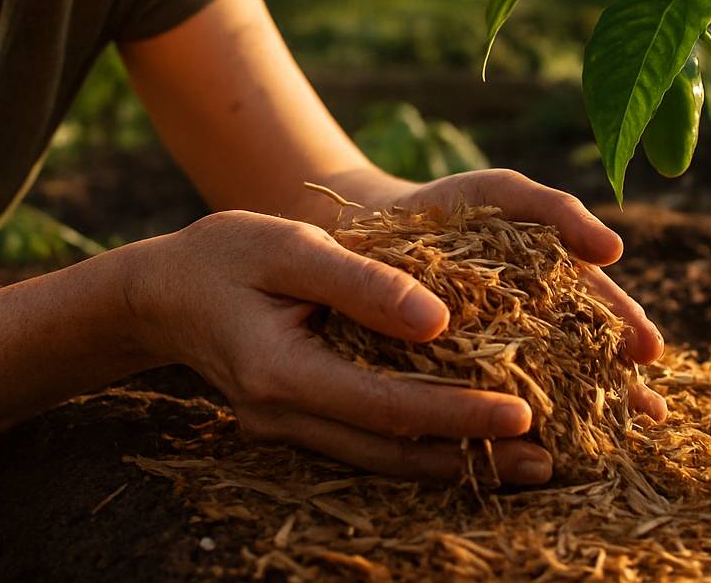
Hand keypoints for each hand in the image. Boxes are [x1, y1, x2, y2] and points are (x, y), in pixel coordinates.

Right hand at [125, 210, 555, 484]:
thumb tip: (440, 318)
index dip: (457, 413)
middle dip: (472, 456)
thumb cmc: (225, 254)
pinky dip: (423, 446)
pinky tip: (471, 443)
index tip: (523, 413)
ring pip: (383, 461)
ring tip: (528, 463)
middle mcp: (282, 417)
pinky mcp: (299, 425)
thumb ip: (362, 282)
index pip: (386, 407)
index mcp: (280, 372)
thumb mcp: (289, 247)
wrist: (162, 293)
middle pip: (392, 452)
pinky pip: (370, 445)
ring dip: (455, 463)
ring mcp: (287, 430)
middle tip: (548, 459)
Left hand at [377, 168, 667, 421]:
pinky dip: (510, 424)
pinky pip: (485, 403)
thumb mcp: (507, 193)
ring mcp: (496, 357)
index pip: (602, 310)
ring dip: (576, 416)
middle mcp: (534, 328)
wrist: (372, 224)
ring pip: (544, 390)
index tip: (650, 350)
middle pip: (585, 361)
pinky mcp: (451, 380)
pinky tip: (528, 446)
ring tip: (604, 440)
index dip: (628, 329)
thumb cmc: (451, 205)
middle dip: (619, 387)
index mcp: (556, 285)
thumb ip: (559, 212)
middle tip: (648, 413)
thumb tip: (616, 250)